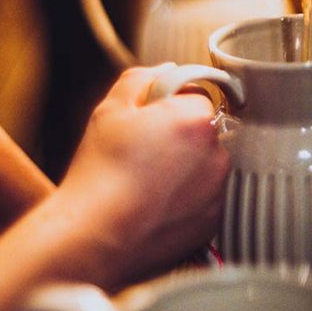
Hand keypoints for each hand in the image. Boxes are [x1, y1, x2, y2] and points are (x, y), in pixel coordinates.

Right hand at [58, 67, 229, 285]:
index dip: (167, 104)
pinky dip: (184, 199)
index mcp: (196, 119)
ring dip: (184, 167)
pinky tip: (152, 205)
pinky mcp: (212, 223)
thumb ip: (143, 79)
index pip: (195, 95)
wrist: (94, 238)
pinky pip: (202, 199)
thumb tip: (166, 72)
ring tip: (144, 183)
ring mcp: (217, 192)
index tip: (146, 121)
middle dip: (178, 136)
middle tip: (141, 153)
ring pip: (204, 165)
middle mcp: (217, 154)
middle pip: (202, 131)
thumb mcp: (111, 109)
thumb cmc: (100, 173)